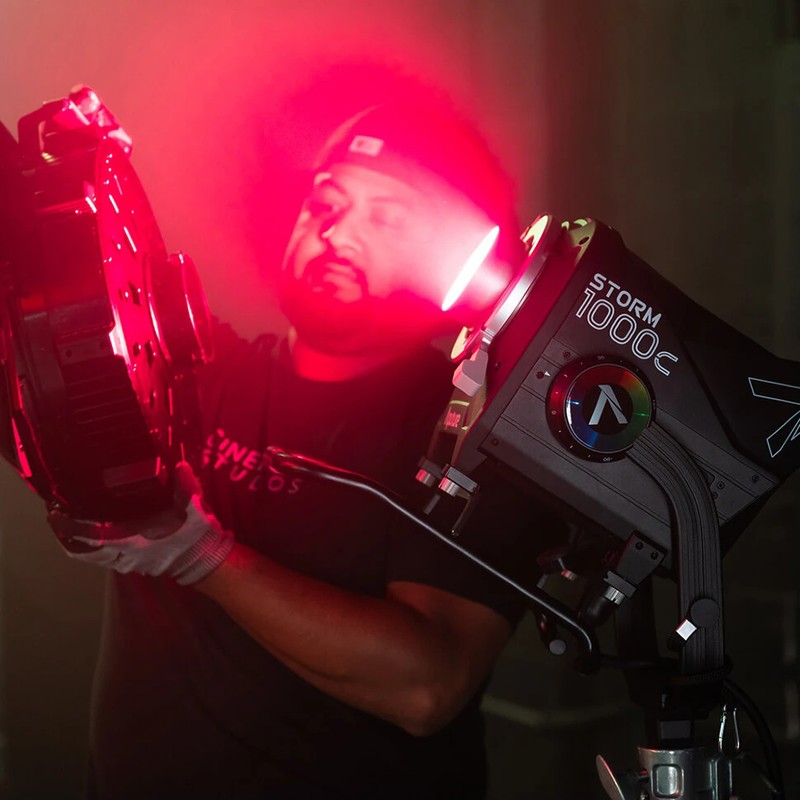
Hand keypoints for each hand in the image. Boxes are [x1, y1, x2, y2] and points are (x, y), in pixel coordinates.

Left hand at [48, 463, 232, 584]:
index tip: (53, 512)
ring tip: (65, 520)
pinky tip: (88, 532)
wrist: (204, 561)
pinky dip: (87, 546)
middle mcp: (124, 554)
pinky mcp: (129, 563)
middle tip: (54, 512)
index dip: (69, 526)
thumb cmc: (196, 535)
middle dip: (64, 533)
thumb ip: (186, 487)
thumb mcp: (195, 508)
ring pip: (88, 556)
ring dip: (73, 541)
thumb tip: (179, 466)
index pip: (92, 535)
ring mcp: (125, 562)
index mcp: (134, 539)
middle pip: (81, 549)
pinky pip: (99, 558)